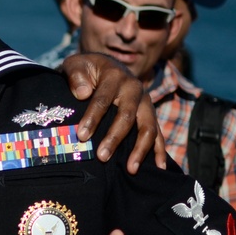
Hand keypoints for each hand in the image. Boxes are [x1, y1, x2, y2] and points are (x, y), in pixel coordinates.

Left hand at [61, 53, 166, 173]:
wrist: (104, 66)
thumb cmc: (86, 69)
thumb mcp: (76, 64)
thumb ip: (75, 75)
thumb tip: (83, 93)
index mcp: (115, 76)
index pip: (102, 100)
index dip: (92, 118)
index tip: (82, 136)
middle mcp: (134, 88)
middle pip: (127, 116)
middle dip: (114, 138)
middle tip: (102, 156)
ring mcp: (145, 102)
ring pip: (148, 127)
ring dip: (139, 149)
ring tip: (130, 169)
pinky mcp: (150, 113)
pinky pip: (158, 133)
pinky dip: (160, 150)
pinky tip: (159, 167)